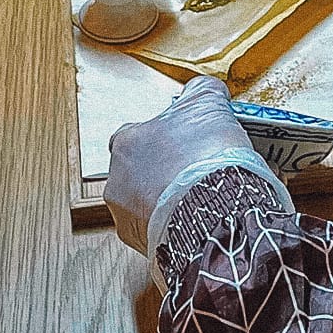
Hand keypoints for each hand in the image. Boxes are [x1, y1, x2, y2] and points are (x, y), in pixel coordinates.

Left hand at [104, 75, 252, 253]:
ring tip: (198, 197)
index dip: (160, 137)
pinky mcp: (142, 244)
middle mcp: (117, 180)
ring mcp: (126, 216)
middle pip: (137, 171)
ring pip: (143, 204)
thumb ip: (202, 90)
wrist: (215, 209)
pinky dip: (172, 225)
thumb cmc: (204, 156)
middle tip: (192, 170)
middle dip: (161, 171)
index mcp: (127, 142)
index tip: (182, 140)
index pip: (133, 135)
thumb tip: (205, 88)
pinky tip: (196, 218)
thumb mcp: (209, 103)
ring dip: (165, 200)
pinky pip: (155, 231)